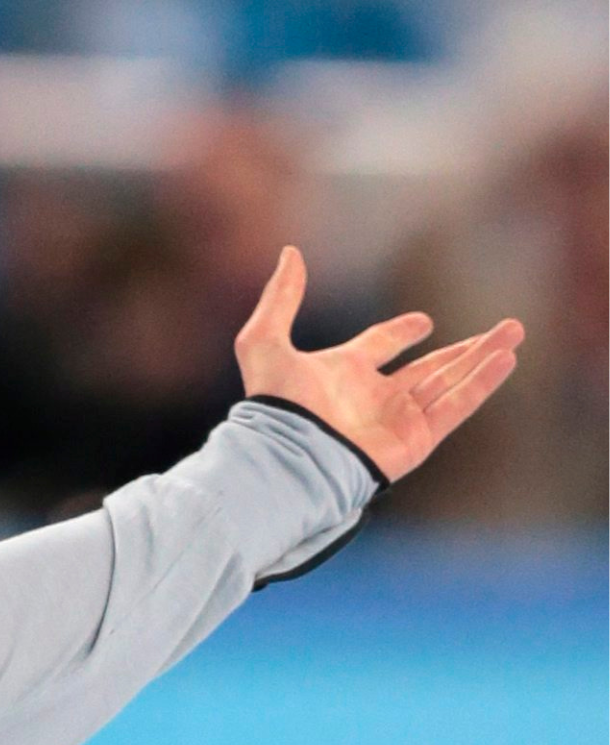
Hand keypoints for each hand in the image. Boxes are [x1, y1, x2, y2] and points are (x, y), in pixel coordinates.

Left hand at [233, 246, 524, 482]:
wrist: (286, 456)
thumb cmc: (273, 404)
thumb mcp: (264, 341)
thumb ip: (280, 298)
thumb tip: (290, 252)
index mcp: (341, 374)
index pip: (378, 347)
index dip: (400, 333)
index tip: (423, 322)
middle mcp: (372, 397)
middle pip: (428, 367)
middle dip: (464, 348)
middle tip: (502, 327)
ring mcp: (395, 420)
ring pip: (448, 383)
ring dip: (482, 358)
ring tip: (515, 332)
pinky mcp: (414, 441)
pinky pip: (455, 407)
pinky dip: (481, 383)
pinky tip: (507, 358)